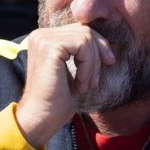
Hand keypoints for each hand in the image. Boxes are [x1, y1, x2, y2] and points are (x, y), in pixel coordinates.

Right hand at [16, 24, 117, 147]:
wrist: (41, 119)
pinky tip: (80, 84)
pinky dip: (88, 66)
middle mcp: (41, 34)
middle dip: (98, 54)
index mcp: (45, 39)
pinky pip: (83, 45)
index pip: (80, 30)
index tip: (108, 64)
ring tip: (86, 85)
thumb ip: (83, 53)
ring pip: (86, 37)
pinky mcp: (49, 46)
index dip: (99, 46)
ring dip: (93, 64)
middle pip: (85, 30)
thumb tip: (107, 43)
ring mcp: (43, 38)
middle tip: (94, 81)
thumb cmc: (57, 101)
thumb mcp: (74, 70)